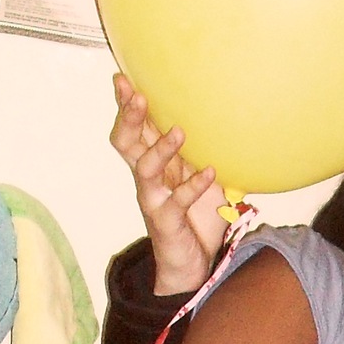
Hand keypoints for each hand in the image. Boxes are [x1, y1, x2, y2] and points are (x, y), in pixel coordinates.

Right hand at [110, 73, 226, 294]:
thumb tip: (221, 125)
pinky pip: (177, 201)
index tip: (122, 78)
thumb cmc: (195, 218)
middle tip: (139, 96)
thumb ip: (200, 156)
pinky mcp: (167, 221)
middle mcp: (147, 180)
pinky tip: (210, 173)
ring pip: (145, 169)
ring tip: (179, 131)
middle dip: (128, 118)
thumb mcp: (199, 180)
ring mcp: (154, 199)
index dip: (124, 106)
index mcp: (152, 165)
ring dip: (161, 148)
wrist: (191, 265)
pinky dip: (194, 186)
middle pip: (126, 143)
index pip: (131, 130)